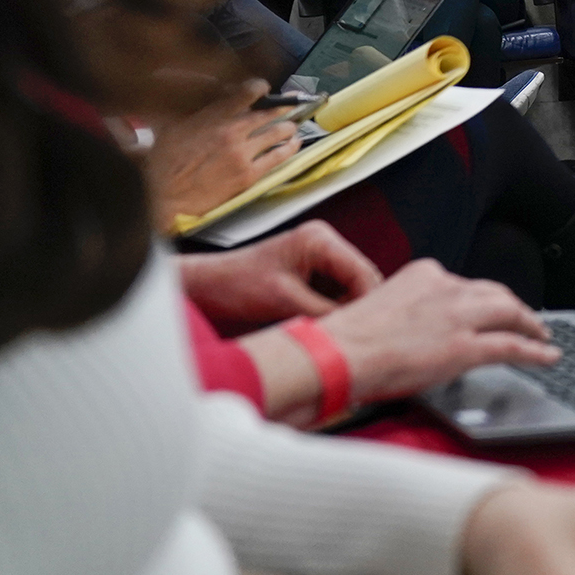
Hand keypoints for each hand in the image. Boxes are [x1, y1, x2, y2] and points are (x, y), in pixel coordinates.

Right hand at [143, 79, 303, 227]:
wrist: (166, 198)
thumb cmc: (165, 163)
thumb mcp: (174, 127)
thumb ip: (199, 112)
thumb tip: (215, 98)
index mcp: (212, 117)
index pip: (246, 92)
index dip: (260, 87)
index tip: (264, 88)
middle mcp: (231, 132)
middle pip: (269, 112)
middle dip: (282, 108)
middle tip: (289, 106)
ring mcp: (243, 154)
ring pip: (279, 132)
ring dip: (288, 127)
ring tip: (291, 126)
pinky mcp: (249, 174)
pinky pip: (279, 157)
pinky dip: (290, 148)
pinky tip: (294, 144)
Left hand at [179, 220, 382, 327]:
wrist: (205, 289)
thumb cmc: (235, 288)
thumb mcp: (286, 303)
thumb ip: (327, 312)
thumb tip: (358, 329)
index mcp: (319, 239)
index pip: (362, 272)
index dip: (369, 302)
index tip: (368, 331)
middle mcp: (324, 241)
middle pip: (361, 278)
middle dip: (359, 305)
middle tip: (353, 335)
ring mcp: (319, 254)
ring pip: (352, 286)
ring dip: (346, 308)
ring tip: (337, 332)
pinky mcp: (313, 269)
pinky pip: (338, 290)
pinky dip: (335, 308)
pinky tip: (326, 325)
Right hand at [317, 259, 558, 401]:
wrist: (337, 355)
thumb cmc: (347, 338)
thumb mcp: (382, 306)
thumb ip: (409, 309)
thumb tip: (417, 326)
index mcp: (425, 275)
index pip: (464, 284)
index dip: (481, 298)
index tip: (487, 305)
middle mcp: (447, 289)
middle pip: (495, 293)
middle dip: (513, 307)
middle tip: (524, 319)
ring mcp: (459, 317)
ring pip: (510, 312)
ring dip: (530, 324)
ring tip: (541, 335)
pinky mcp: (465, 346)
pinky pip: (512, 346)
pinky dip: (535, 350)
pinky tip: (548, 355)